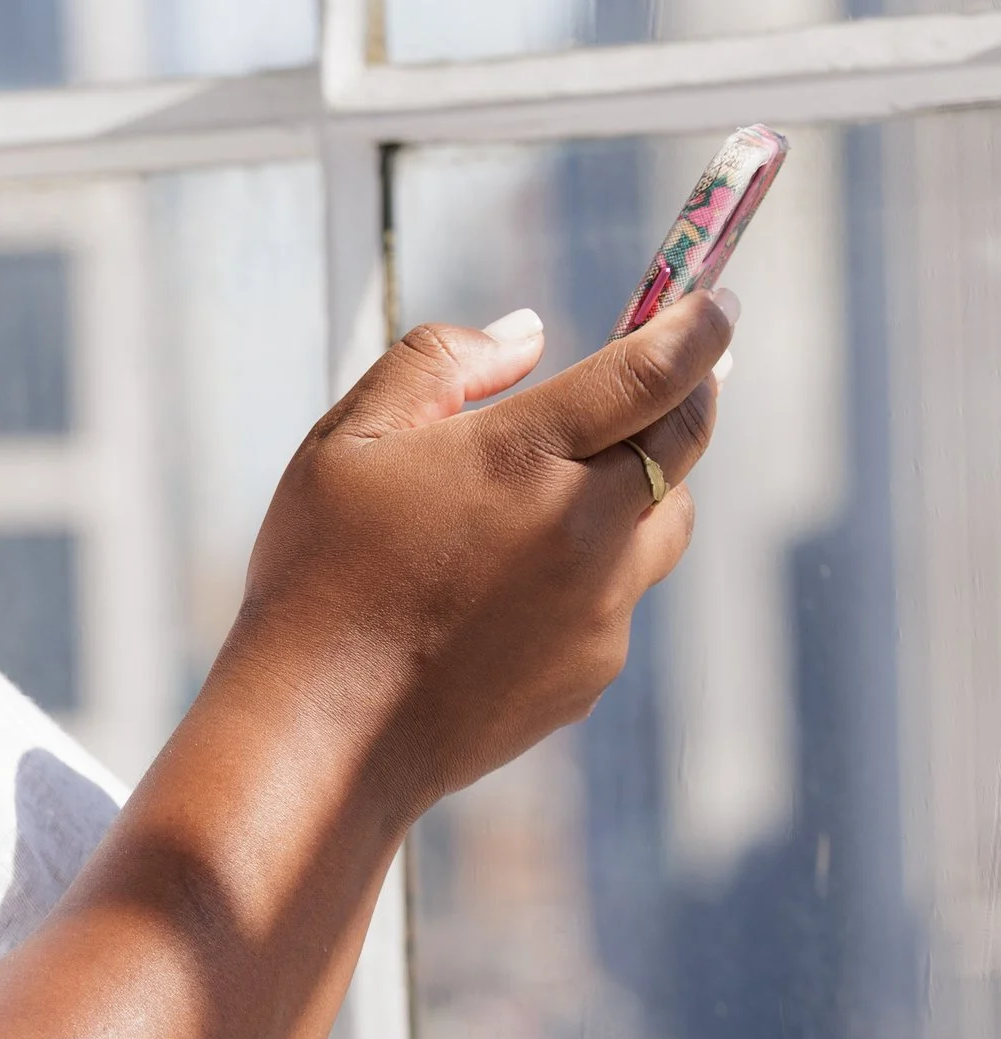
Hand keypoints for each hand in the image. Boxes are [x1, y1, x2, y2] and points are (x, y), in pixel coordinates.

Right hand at [230, 288, 730, 820]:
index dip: (701, 326)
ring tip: (565, 491)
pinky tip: (507, 591)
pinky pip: (620, 599)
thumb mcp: (348, 440)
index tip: (718, 304)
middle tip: (670, 374)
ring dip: (644, 487)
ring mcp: (599, 609)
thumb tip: (529, 331)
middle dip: (688, 394)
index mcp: (525, 456)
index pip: (656, 371)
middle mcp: (584, 529)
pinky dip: (593, 573)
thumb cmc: (320, 576)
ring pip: (666, 522)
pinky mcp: (593, 670)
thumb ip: (440, 362)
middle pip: (687, 439)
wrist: (320, 734)